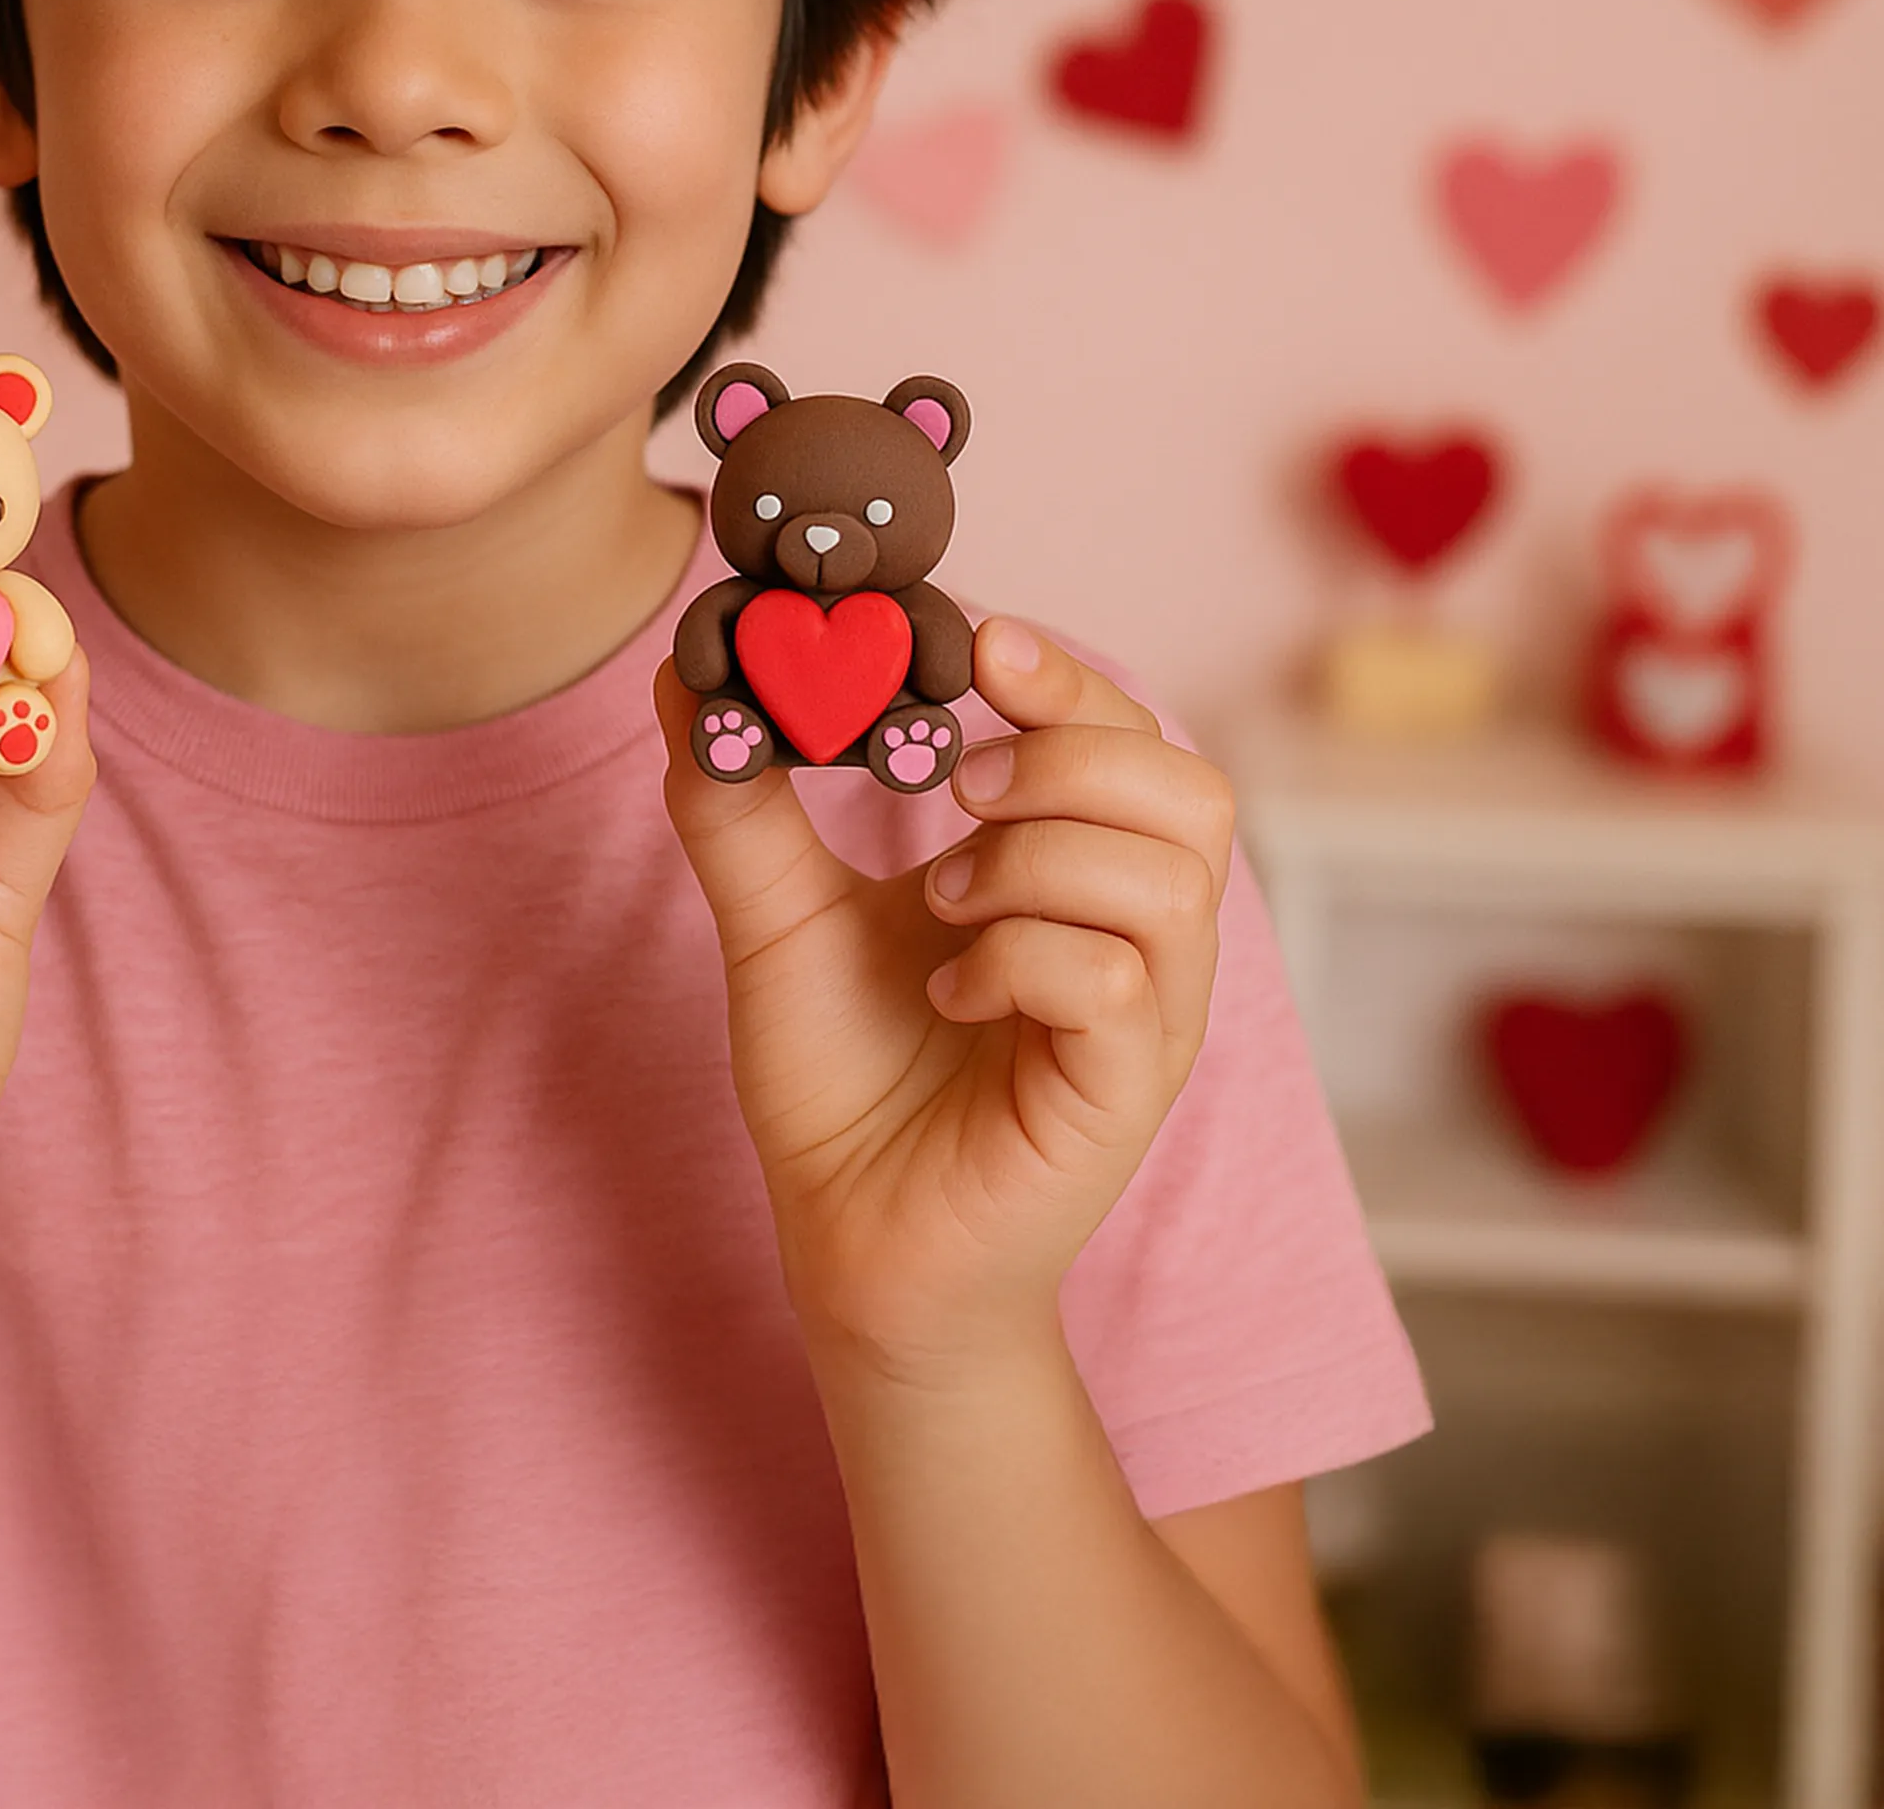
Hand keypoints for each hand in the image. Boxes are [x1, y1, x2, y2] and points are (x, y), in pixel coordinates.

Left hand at [653, 616, 1229, 1371]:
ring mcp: (1145, 1019)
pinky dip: (1020, 959)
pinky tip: (949, 993)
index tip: (979, 641)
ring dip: (1036, 861)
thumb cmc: (839, 1079)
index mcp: (1076, 873)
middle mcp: (1135, 937)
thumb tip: (692, 668)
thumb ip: (740, 798)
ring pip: (1164, 878)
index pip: (1130, 737)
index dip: (1068, 678)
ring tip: (940, 903)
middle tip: (956, 787)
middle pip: (1191, 789)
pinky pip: (1118, 982)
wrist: (848, 1241)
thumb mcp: (774, 915)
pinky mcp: (1124, 1093)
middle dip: (1069, 756)